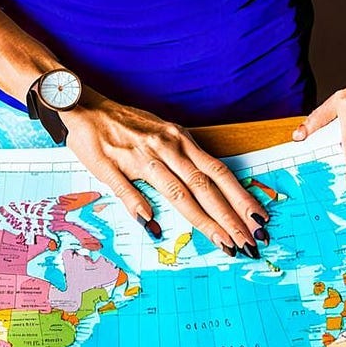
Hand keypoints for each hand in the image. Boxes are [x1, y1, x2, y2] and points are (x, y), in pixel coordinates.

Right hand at [62, 89, 268, 258]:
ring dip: (204, 219)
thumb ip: (184, 165)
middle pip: (206, 187)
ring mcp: (142, 156)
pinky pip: (126, 187)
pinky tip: (152, 224)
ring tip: (223, 241)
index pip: (219, 174)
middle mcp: (168, 148)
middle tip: (250, 240)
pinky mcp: (111, 163)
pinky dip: (139, 203)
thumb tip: (207, 194)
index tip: (259, 219)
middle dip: (231, 216)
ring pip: (179, 190)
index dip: (241, 197)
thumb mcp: (164, 137)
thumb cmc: (128, 125)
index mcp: (182, 143)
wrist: (86, 106)